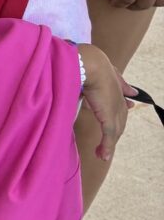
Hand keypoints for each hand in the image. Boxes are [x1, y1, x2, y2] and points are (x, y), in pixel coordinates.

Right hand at [77, 45, 136, 161]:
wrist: (89, 65)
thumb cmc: (87, 64)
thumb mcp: (99, 72)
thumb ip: (114, 80)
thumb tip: (132, 91)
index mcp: (115, 88)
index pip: (120, 105)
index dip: (120, 113)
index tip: (122, 116)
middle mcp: (118, 100)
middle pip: (119, 121)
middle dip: (113, 134)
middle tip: (105, 147)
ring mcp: (115, 109)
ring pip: (115, 131)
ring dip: (108, 144)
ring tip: (101, 154)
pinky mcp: (109, 117)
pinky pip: (109, 135)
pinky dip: (107, 146)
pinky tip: (103, 155)